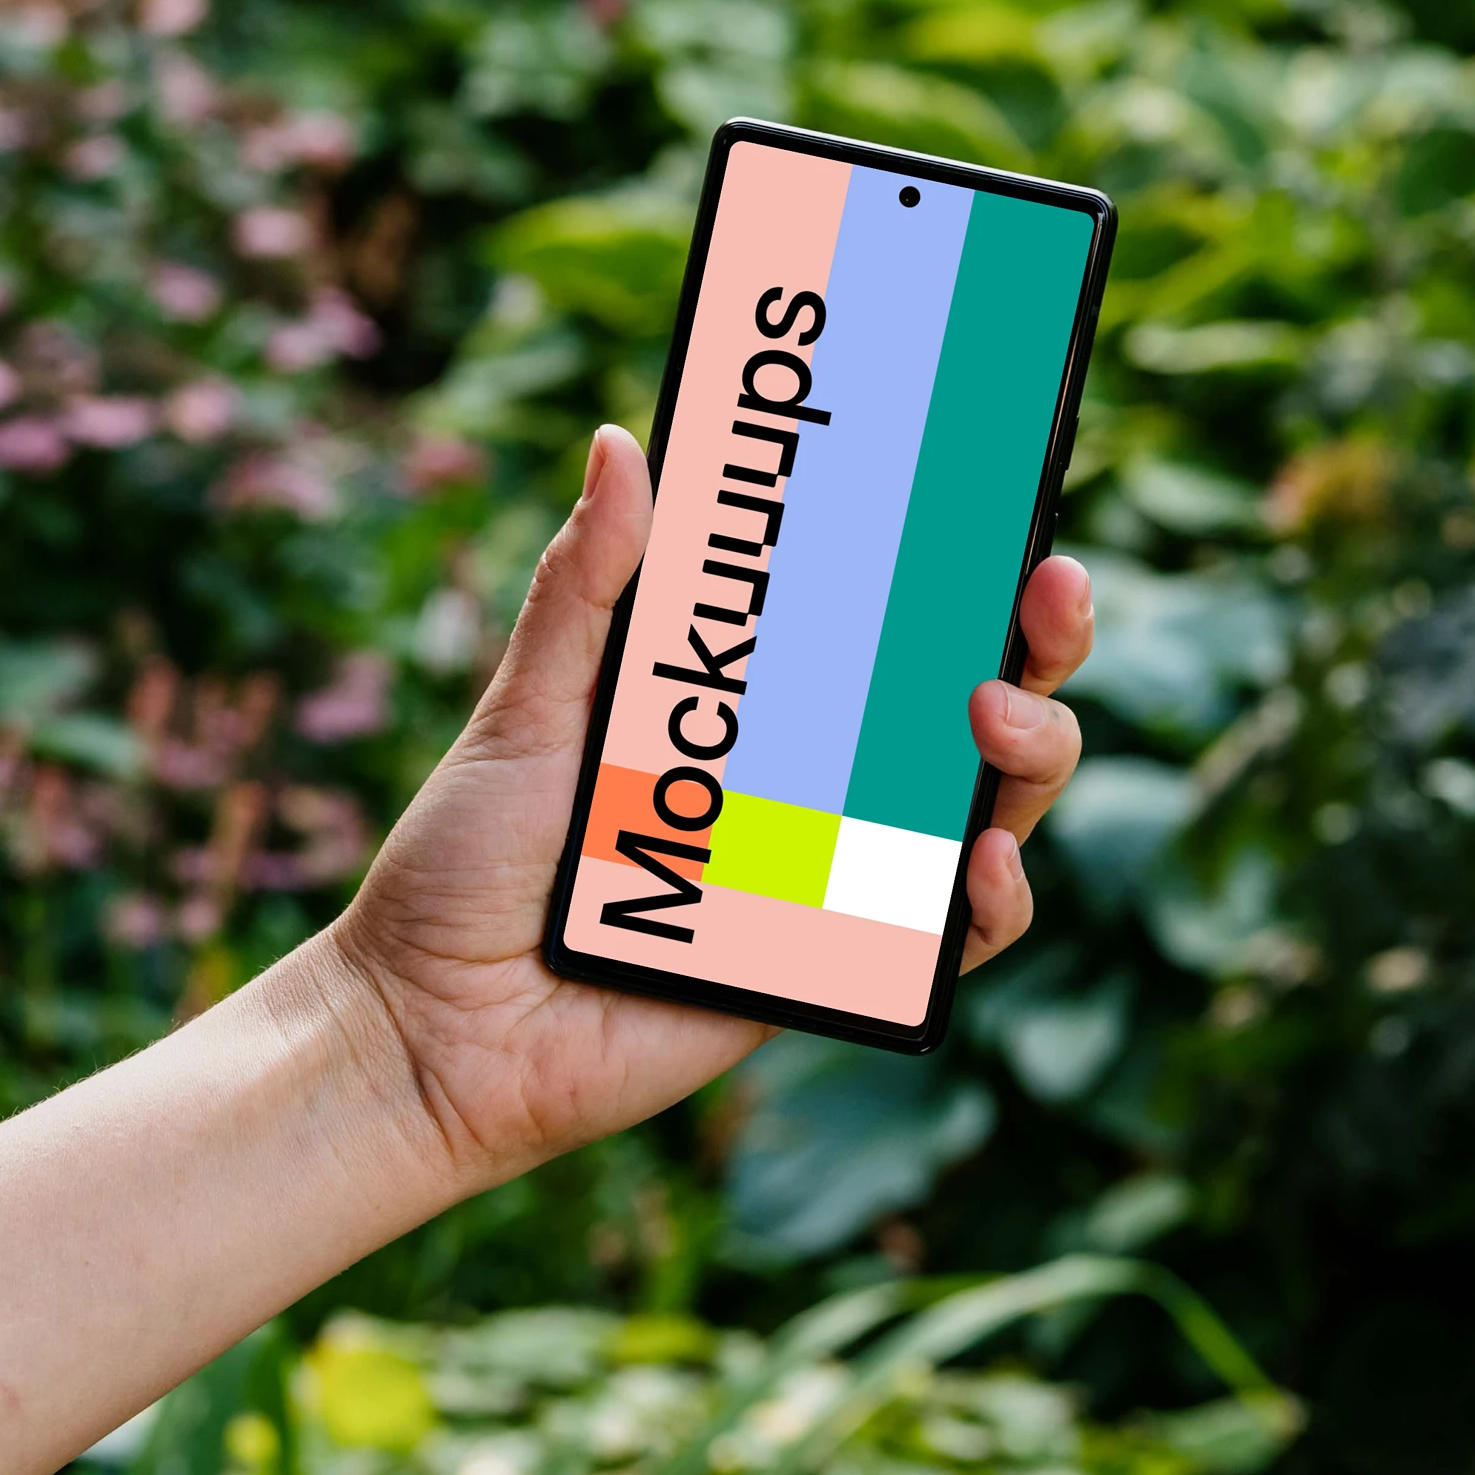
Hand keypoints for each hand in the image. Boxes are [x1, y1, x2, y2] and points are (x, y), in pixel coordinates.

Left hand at [301, 422, 1095, 1197]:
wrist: (428, 1032)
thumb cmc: (463, 868)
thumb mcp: (527, 709)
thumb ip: (584, 589)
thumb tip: (622, 443)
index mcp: (753, 705)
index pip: (886, 618)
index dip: (964, 562)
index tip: (1005, 499)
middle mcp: (812, 784)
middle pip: (970, 703)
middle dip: (1037, 639)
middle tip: (1046, 592)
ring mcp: (832, 876)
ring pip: (989, 809)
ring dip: (1033, 753)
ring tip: (993, 719)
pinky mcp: (831, 973)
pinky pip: (949, 941)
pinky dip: (992, 900)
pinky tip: (981, 861)